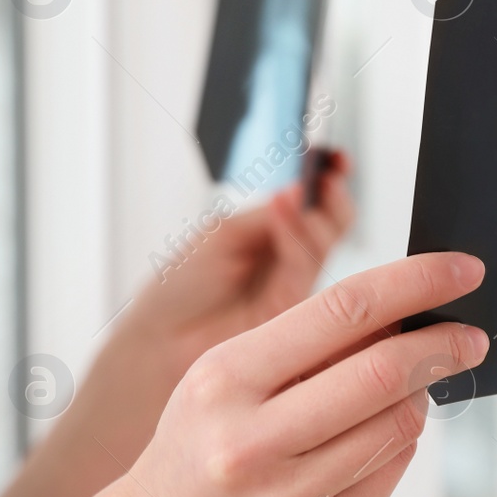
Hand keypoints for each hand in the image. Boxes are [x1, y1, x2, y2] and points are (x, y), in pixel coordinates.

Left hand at [115, 151, 356, 375]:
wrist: (160, 338)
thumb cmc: (183, 286)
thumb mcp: (223, 234)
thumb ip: (266, 216)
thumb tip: (300, 191)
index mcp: (275, 232)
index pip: (318, 201)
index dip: (331, 177)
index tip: (336, 159)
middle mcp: (292, 257)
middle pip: (336, 222)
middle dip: (333, 196)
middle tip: (324, 178)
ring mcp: (297, 285)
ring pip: (327, 243)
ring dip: (313, 214)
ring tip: (291, 197)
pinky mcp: (293, 311)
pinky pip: (305, 267)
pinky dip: (297, 237)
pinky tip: (281, 214)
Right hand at [124, 252, 487, 496]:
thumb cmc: (200, 442)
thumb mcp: (223, 378)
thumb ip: (302, 347)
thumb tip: (402, 314)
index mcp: (226, 379)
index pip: (342, 310)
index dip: (414, 283)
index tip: (461, 270)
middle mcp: (252, 440)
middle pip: (382, 372)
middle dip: (442, 344)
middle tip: (472, 334)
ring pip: (397, 426)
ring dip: (422, 394)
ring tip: (417, 382)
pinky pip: (390, 472)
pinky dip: (400, 441)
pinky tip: (384, 432)